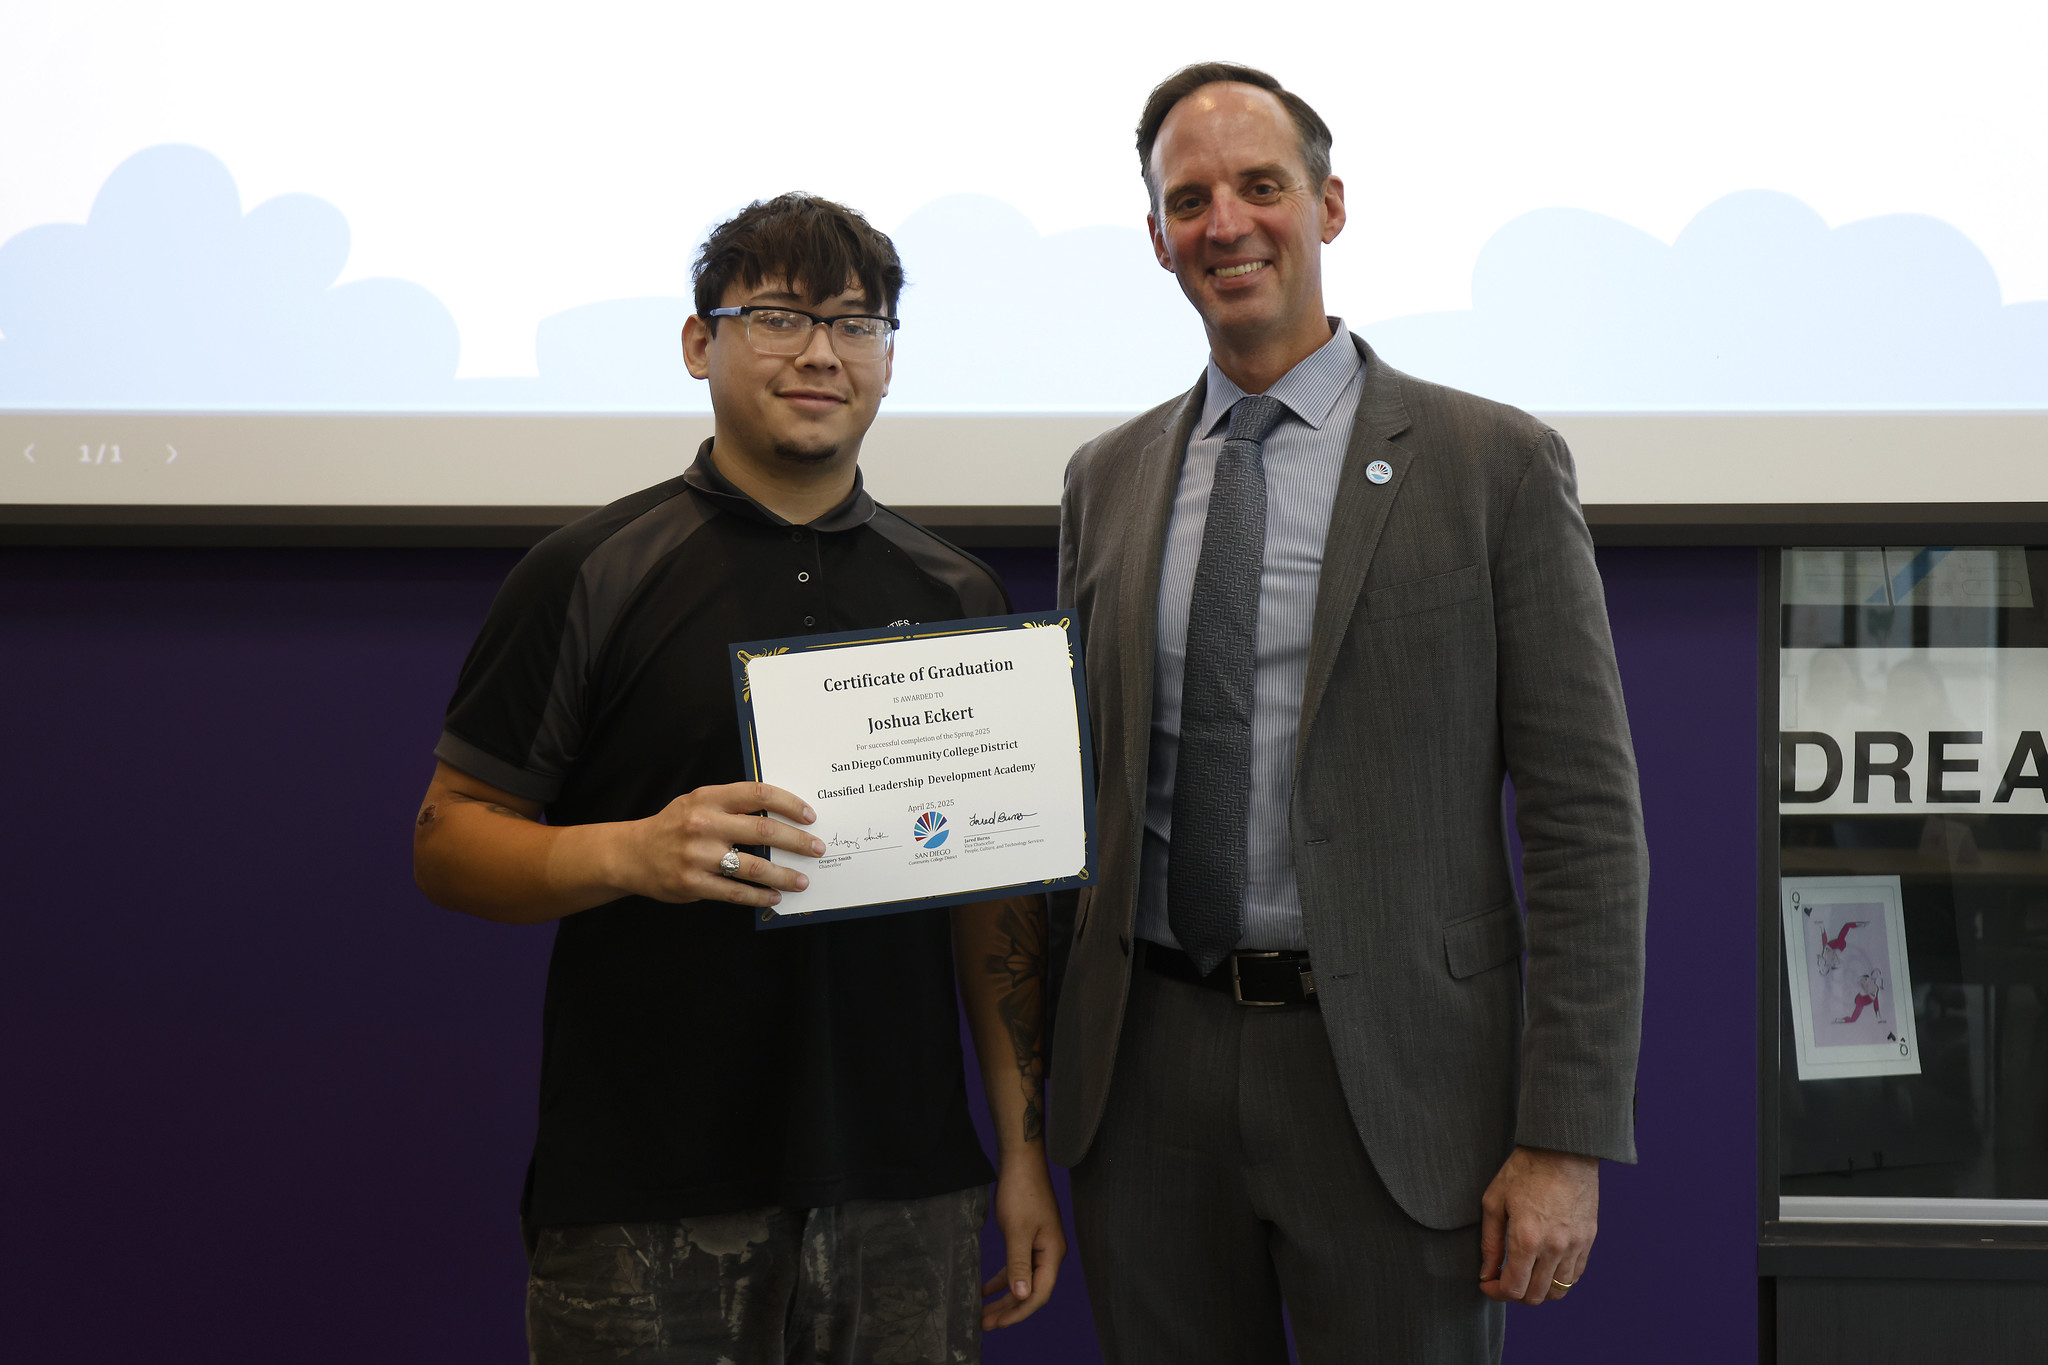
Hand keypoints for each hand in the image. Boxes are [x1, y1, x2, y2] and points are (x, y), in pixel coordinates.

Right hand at [606, 781, 823, 907]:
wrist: (631, 854)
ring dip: (784, 875)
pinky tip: (774, 897)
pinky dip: (759, 896)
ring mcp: (697, 856)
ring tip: (802, 880)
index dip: (789, 804)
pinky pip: (735, 892)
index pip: (758, 794)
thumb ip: (732, 804)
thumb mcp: (698, 802)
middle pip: (763, 831)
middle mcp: (704, 824)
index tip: (810, 816)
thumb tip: (780, 814)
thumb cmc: (674, 826)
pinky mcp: (692, 884)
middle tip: (817, 849)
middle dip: (797, 842)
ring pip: (753, 867)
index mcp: (708, 798)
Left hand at [981, 1160, 1065, 1328]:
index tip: (998, 1323)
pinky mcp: (1029, 1238)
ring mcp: (1040, 1246)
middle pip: (1031, 1290)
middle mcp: (1050, 1253)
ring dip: (1004, 1297)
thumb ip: (1019, 1264)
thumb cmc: (1022, 1192)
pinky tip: (986, 1288)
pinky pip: (1017, 1266)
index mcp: (1053, 1253)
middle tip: (985, 1323)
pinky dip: (1002, 1279)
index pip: (1039, 1293)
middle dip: (1009, 1309)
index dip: (1019, 1311)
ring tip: (984, 1312)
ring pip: (1022, 1280)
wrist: (1021, 1162)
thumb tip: (1023, 1295)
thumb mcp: (1017, 1231)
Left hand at [1478, 1145, 1597, 1305]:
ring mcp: (1575, 1246)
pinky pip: (1575, 1275)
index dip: (1496, 1292)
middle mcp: (1554, 1248)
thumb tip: (1486, 1273)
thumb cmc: (1524, 1170)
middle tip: (1502, 1280)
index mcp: (1527, 1239)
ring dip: (1537, 1290)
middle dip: (1514, 1294)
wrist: (1563, 1150)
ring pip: (1558, 1291)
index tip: (1487, 1284)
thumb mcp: (1494, 1202)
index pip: (1514, 1288)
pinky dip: (1557, 1279)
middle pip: (1536, 1296)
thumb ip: (1490, 1243)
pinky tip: (1543, 1266)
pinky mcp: (1589, 1240)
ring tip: (1524, 1275)